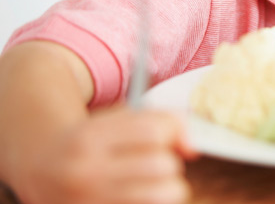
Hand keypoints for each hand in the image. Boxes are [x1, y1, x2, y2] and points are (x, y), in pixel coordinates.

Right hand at [18, 107, 196, 203]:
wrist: (40, 171)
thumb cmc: (88, 142)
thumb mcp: (111, 119)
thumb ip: (156, 121)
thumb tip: (193, 148)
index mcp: (88, 138)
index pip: (154, 131)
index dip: (173, 131)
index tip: (168, 137)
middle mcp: (86, 173)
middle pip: (163, 165)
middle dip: (170, 162)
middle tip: (158, 163)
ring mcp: (91, 202)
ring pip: (165, 195)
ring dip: (170, 188)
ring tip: (155, 183)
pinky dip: (157, 202)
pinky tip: (142, 196)